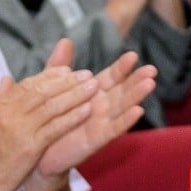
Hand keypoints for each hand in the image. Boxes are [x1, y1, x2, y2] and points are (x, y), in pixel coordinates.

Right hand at [0, 40, 97, 190]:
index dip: (51, 75)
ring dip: (75, 95)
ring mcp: (19, 128)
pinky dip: (72, 117)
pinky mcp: (30, 147)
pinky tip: (86, 110)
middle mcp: (9, 112)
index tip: (68, 70)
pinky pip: (55, 128)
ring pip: (52, 106)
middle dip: (68, 81)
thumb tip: (7, 78)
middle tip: (87, 74)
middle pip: (43, 91)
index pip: (29, 83)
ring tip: (93, 87)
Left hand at [37, 51, 156, 175]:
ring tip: (150, 84)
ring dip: (136, 96)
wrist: (38, 150)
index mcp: (92, 93)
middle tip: (152, 69)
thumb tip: (65, 40)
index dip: (122, 67)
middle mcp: (101, 107)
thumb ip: (59, 65)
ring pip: (122, 108)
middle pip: (123, 91)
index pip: (111, 77)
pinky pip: (113, 129)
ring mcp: (100, 123)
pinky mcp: (96, 139)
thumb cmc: (49, 117)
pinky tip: (138, 111)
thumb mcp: (52, 87)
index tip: (133, 55)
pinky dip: (125, 120)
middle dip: (137, 80)